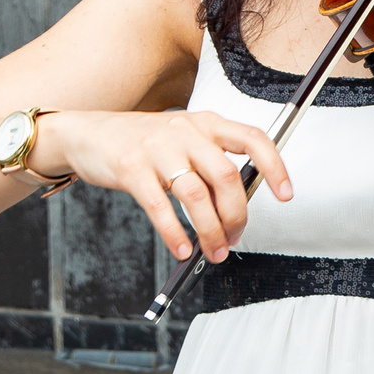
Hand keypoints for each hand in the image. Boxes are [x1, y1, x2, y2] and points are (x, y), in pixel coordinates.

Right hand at [32, 109, 292, 263]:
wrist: (88, 133)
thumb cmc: (143, 142)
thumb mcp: (184, 139)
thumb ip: (211, 162)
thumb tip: (237, 206)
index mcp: (206, 122)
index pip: (253, 138)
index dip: (274, 166)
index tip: (285, 195)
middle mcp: (186, 131)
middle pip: (226, 176)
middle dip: (236, 215)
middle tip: (234, 238)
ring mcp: (157, 148)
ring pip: (196, 195)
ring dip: (209, 231)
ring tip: (213, 251)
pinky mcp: (130, 168)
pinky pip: (159, 206)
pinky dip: (174, 233)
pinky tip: (181, 249)